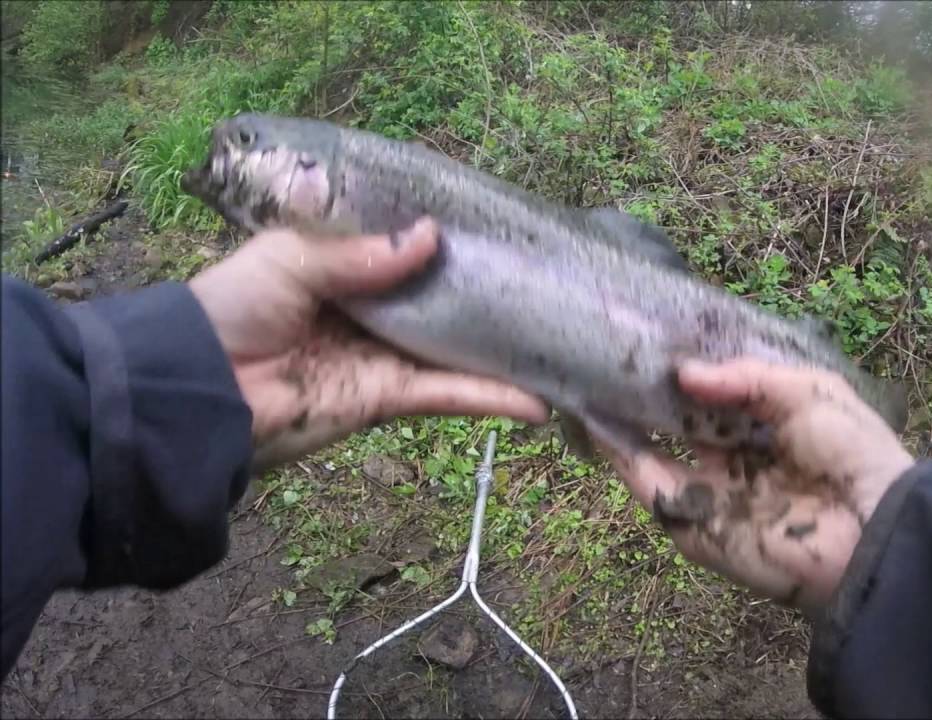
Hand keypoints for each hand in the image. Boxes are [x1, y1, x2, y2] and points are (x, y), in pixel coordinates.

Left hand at [189, 218, 548, 470]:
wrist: (200, 392)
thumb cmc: (233, 309)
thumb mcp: (292, 258)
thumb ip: (362, 254)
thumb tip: (432, 237)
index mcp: (340, 271)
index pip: (402, 251)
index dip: (443, 240)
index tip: (494, 226)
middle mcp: (369, 313)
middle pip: (439, 300)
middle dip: (485, 292)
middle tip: (541, 279)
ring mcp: (383, 357)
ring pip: (455, 349)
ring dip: (503, 351)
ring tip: (558, 341)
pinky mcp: (388, 399)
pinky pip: (447, 394)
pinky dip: (491, 398)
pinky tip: (536, 401)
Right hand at [595, 358, 912, 611]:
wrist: (873, 527)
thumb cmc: (852, 452)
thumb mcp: (807, 392)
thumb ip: (746, 377)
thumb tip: (684, 373)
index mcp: (766, 427)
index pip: (713, 397)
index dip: (683, 372)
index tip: (648, 337)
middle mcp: (734, 460)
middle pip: (677, 425)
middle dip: (645, 394)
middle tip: (607, 353)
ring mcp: (714, 495)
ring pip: (655, 457)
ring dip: (623, 424)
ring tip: (589, 380)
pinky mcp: (698, 528)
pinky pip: (655, 493)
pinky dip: (624, 461)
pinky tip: (599, 424)